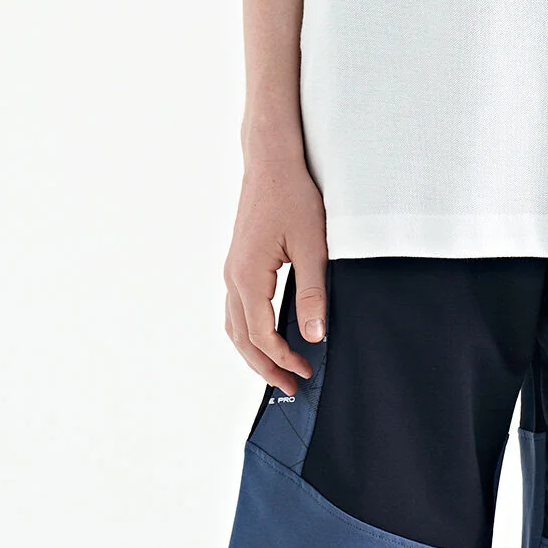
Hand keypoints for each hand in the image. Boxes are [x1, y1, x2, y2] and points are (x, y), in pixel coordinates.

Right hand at [223, 151, 328, 396]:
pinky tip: (268, 334)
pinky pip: (236, 308)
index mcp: (248, 277)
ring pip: (234, 325)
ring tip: (279, 369)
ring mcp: (232, 269)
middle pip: (241, 339)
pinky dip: (248, 331)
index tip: (306, 373)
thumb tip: (314, 335)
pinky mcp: (238, 262)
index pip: (262, 336)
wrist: (272, 161)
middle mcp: (233, 277)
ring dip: (254, 353)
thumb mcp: (312, 245)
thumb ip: (313, 292)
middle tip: (291, 386)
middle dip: (265, 367)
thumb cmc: (293, 196)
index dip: (284, 359)